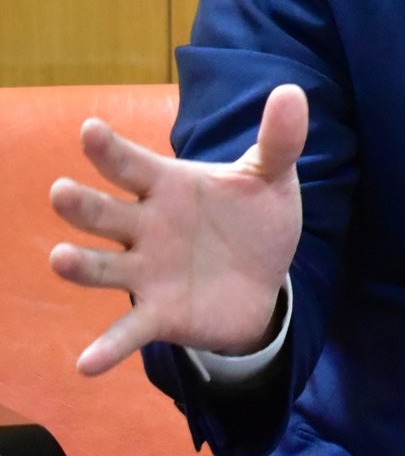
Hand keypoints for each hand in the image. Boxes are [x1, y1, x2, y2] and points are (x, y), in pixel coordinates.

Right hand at [49, 83, 307, 375]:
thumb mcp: (271, 176)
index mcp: (168, 185)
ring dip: (80, 265)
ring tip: (60, 258)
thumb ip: (278, 140)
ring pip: (104, 267)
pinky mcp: (159, 314)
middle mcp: (147, 226)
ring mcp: (147, 271)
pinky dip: (107, 347)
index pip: (133, 163)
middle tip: (61, 191)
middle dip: (82, 204)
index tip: (90, 130)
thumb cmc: (253, 218)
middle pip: (106, 212)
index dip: (110, 148)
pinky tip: (86, 364)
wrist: (266, 279)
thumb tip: (293, 91)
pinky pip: (128, 331)